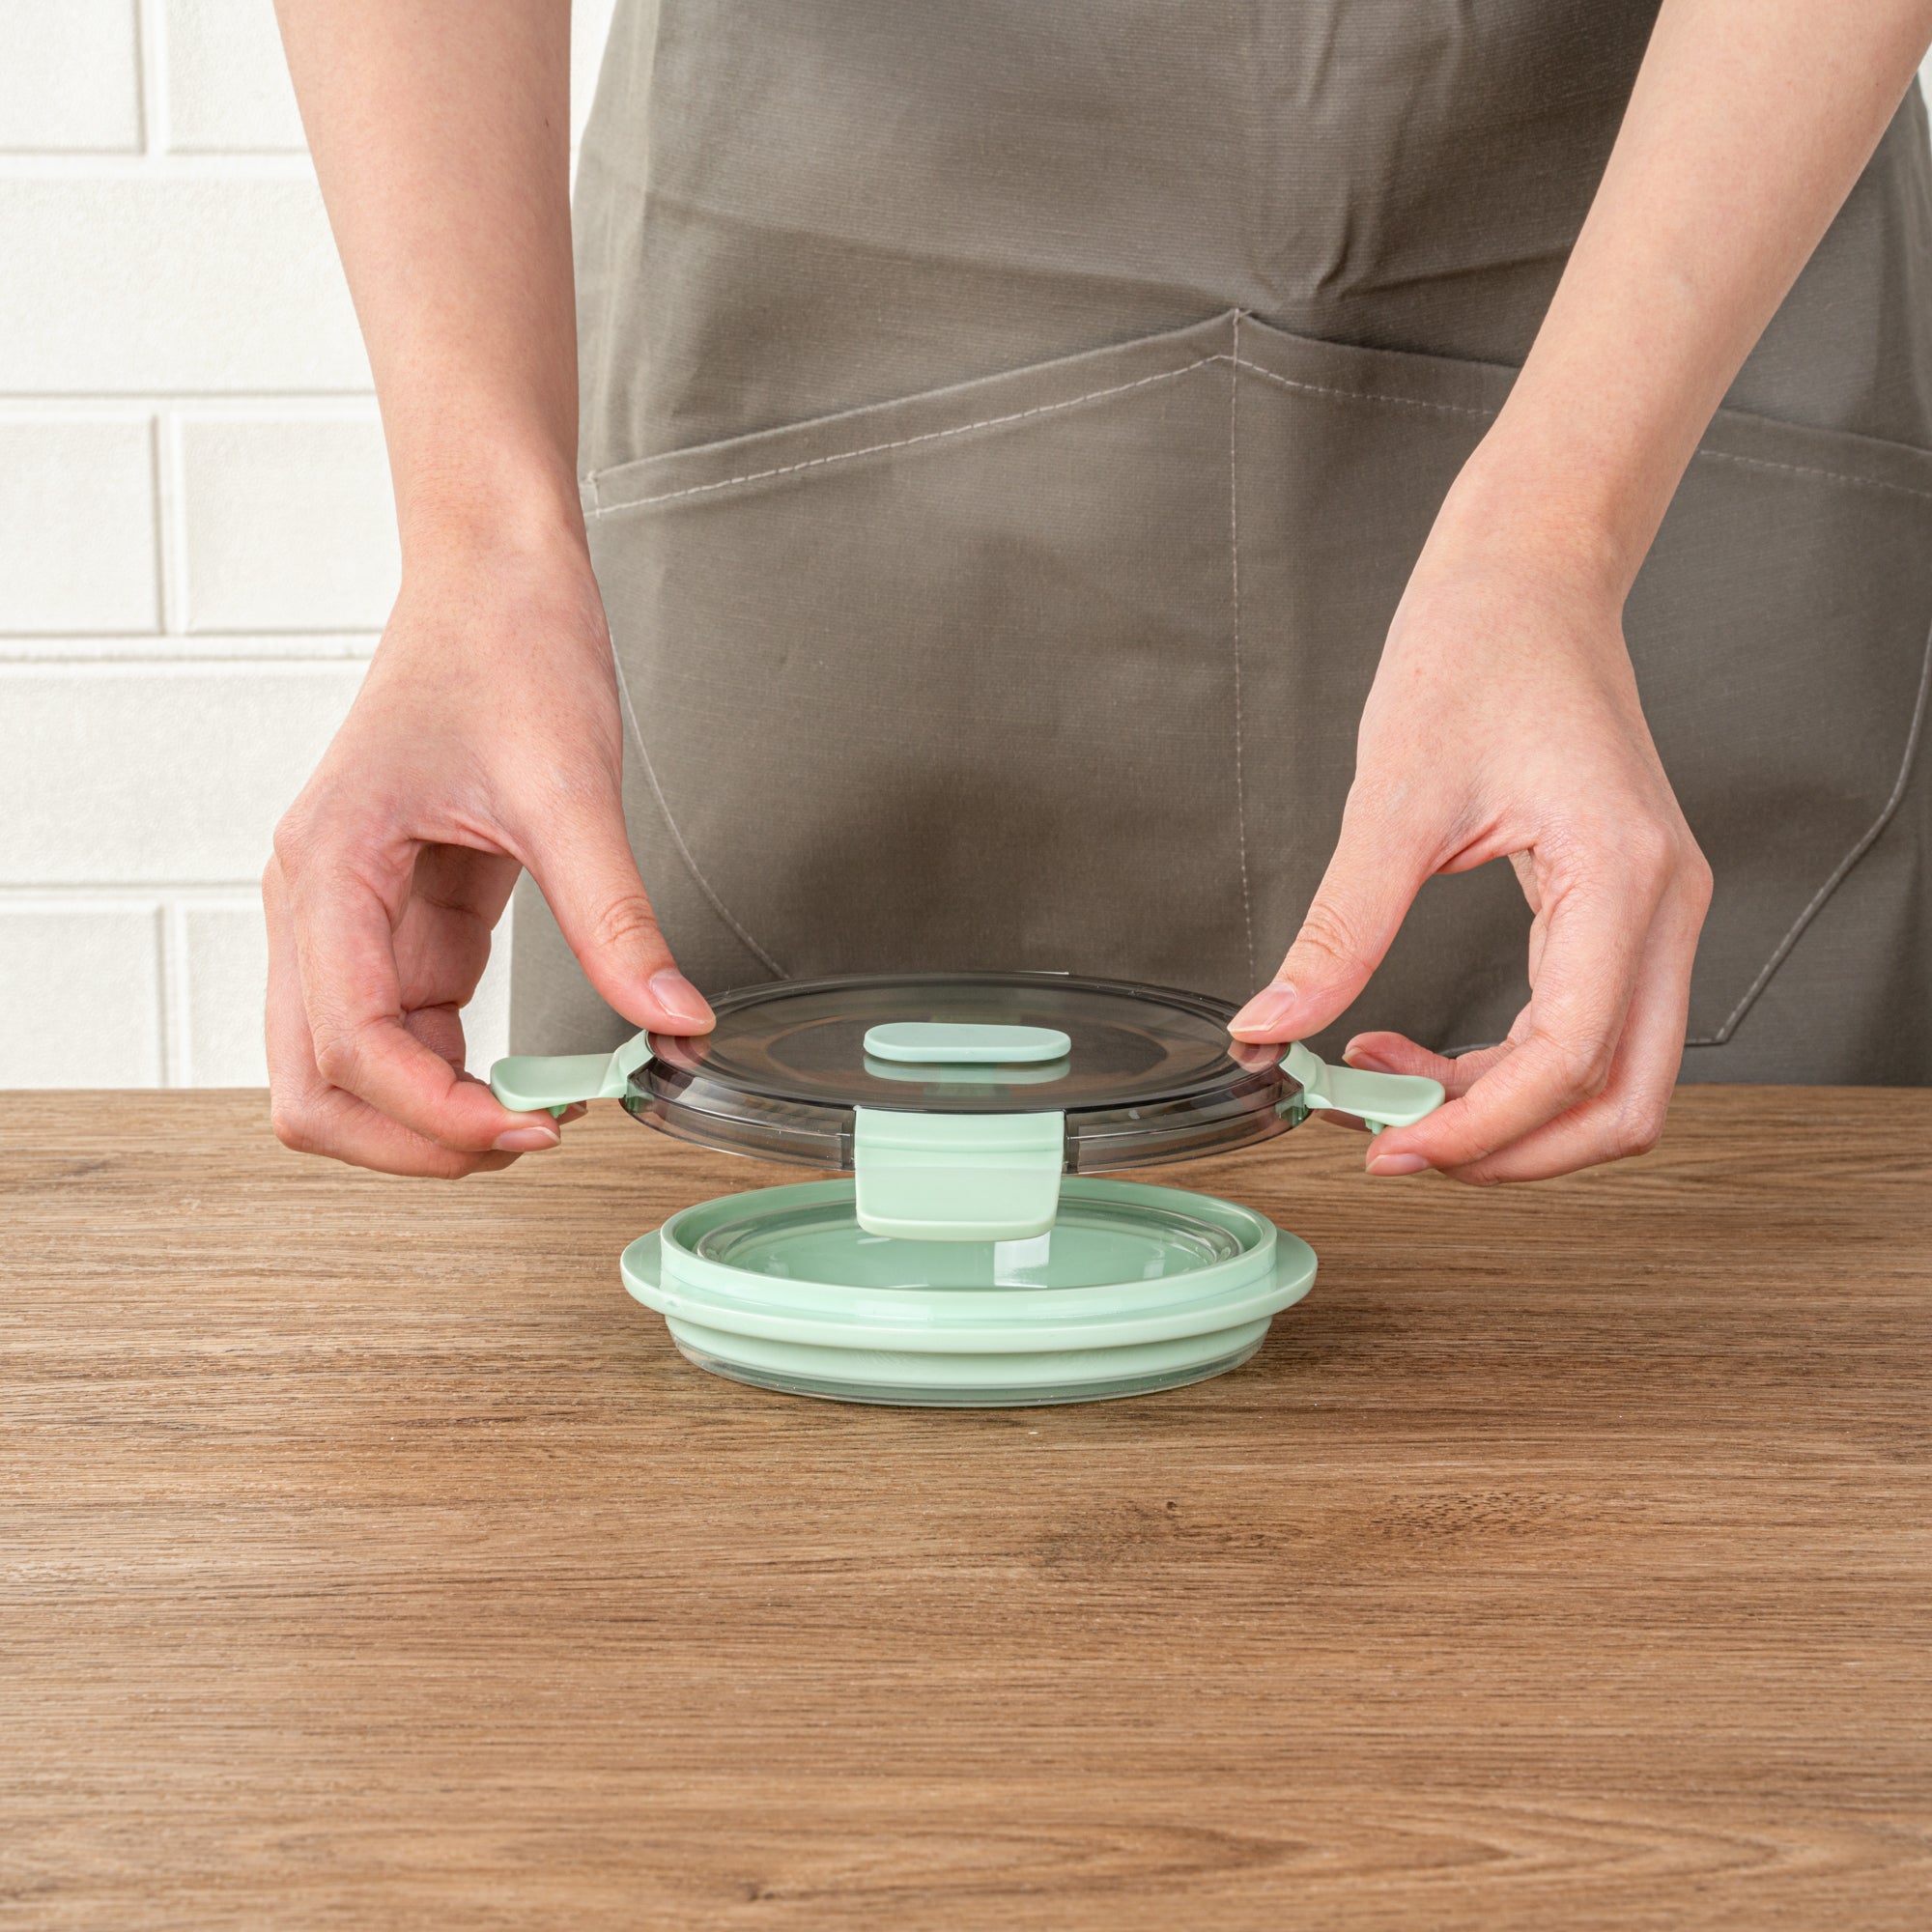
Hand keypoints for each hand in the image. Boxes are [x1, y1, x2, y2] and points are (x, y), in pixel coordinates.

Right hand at [264, 533, 712, 1177]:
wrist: (493, 576)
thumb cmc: (504, 648)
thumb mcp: (572, 789)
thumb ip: (617, 919)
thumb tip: (673, 1021)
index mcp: (328, 867)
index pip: (350, 1042)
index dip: (434, 1113)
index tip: (535, 1130)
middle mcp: (313, 902)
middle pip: (315, 1086)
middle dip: (411, 1140)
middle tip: (527, 1141)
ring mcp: (347, 916)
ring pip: (346, 1070)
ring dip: (428, 1115)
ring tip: (540, 1113)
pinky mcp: (394, 918)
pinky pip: (401, 1028)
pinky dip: (452, 1071)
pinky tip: (530, 1070)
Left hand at [1230, 531, 1711, 1183]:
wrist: (1528, 577)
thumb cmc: (1478, 651)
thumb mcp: (1393, 799)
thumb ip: (1339, 930)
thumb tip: (1272, 1027)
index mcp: (1623, 876)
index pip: (1570, 1061)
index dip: (1478, 1129)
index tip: (1386, 1146)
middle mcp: (1664, 906)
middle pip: (1622, 1103)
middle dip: (1509, 1150)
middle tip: (1394, 1147)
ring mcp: (1654, 911)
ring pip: (1611, 1079)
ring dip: (1506, 1114)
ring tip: (1389, 1090)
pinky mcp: (1623, 909)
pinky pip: (1587, 1028)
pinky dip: (1509, 1068)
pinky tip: (1420, 1050)